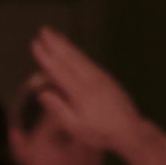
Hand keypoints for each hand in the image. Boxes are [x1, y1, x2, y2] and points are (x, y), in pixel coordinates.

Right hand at [29, 29, 142, 151]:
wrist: (130, 130)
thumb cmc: (100, 133)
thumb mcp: (76, 128)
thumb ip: (59, 109)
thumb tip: (42, 93)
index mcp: (80, 92)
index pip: (59, 70)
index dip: (46, 57)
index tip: (35, 44)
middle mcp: (90, 80)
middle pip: (70, 58)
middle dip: (56, 44)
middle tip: (44, 30)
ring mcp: (100, 77)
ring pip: (80, 57)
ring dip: (67, 45)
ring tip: (56, 35)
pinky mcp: (107, 79)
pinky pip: (89, 62)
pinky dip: (78, 53)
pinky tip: (74, 52)